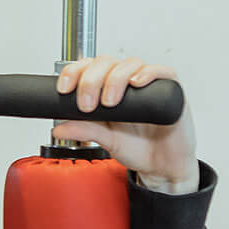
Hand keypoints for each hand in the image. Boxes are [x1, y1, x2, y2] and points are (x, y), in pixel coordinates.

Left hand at [51, 56, 199, 193]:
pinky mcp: (171, 90)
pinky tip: (136, 83)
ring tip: (109, 102)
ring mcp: (148, 84)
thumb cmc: (138, 147)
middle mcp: (126, 82)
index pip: (88, 67)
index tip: (64, 90)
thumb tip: (58, 128)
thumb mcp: (106, 140)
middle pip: (105, 63)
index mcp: (106, 88)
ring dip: (114, 79)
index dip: (73, 72)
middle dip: (90, 80)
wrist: (163, 165)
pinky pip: (161, 71)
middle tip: (87, 105)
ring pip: (129, 64)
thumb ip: (85, 131)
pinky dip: (147, 73)